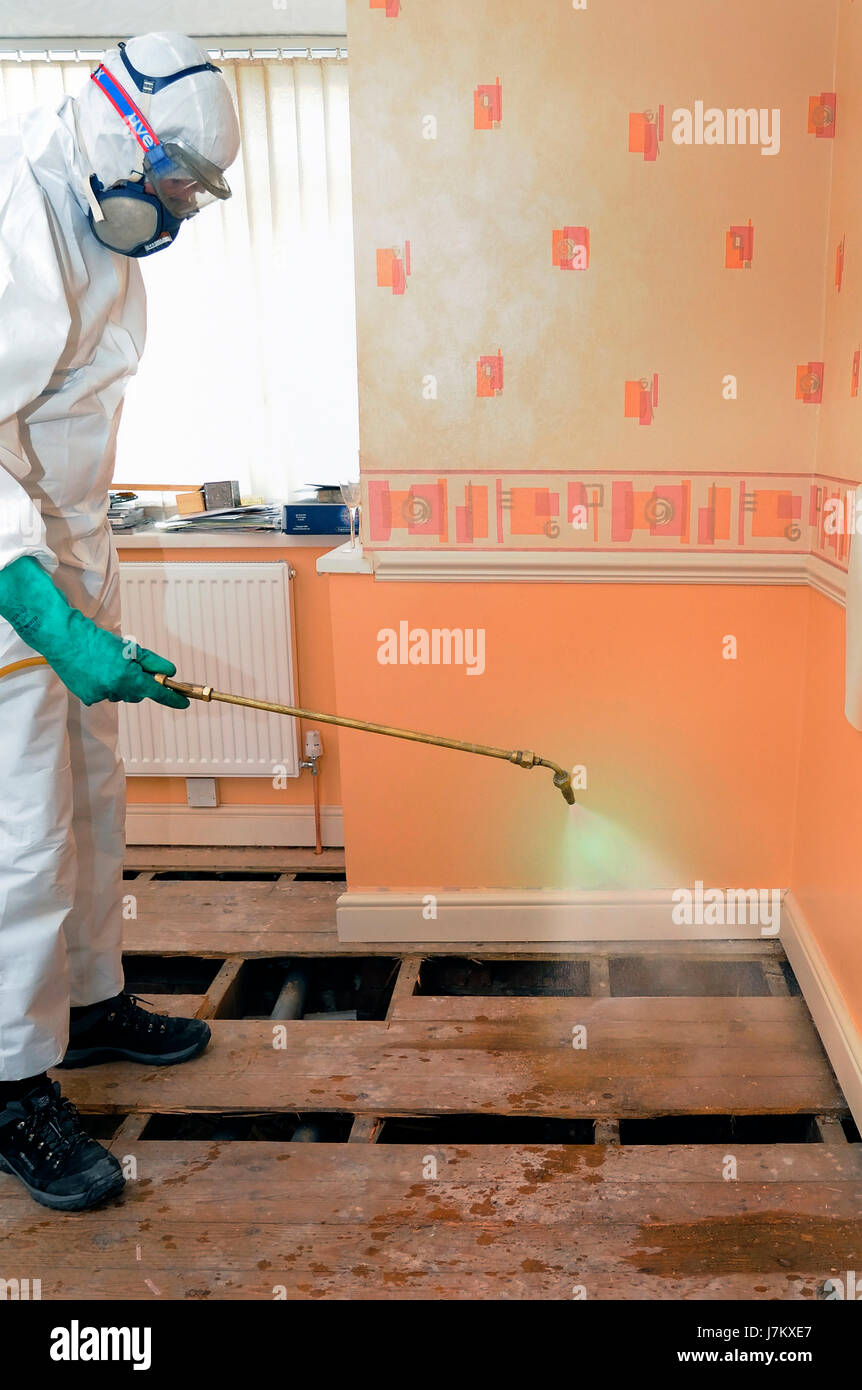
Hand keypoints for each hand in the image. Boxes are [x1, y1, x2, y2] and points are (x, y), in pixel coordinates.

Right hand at [57, 615, 190, 707]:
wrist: (65, 639)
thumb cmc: (96, 640)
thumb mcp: (130, 649)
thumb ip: (152, 662)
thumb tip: (170, 672)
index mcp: (127, 678)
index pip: (157, 692)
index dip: (172, 698)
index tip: (183, 703)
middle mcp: (115, 690)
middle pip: (138, 693)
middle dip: (139, 683)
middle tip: (130, 666)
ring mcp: (100, 696)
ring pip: (120, 694)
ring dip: (120, 683)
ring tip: (107, 664)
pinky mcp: (87, 697)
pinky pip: (105, 694)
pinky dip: (105, 685)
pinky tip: (95, 672)